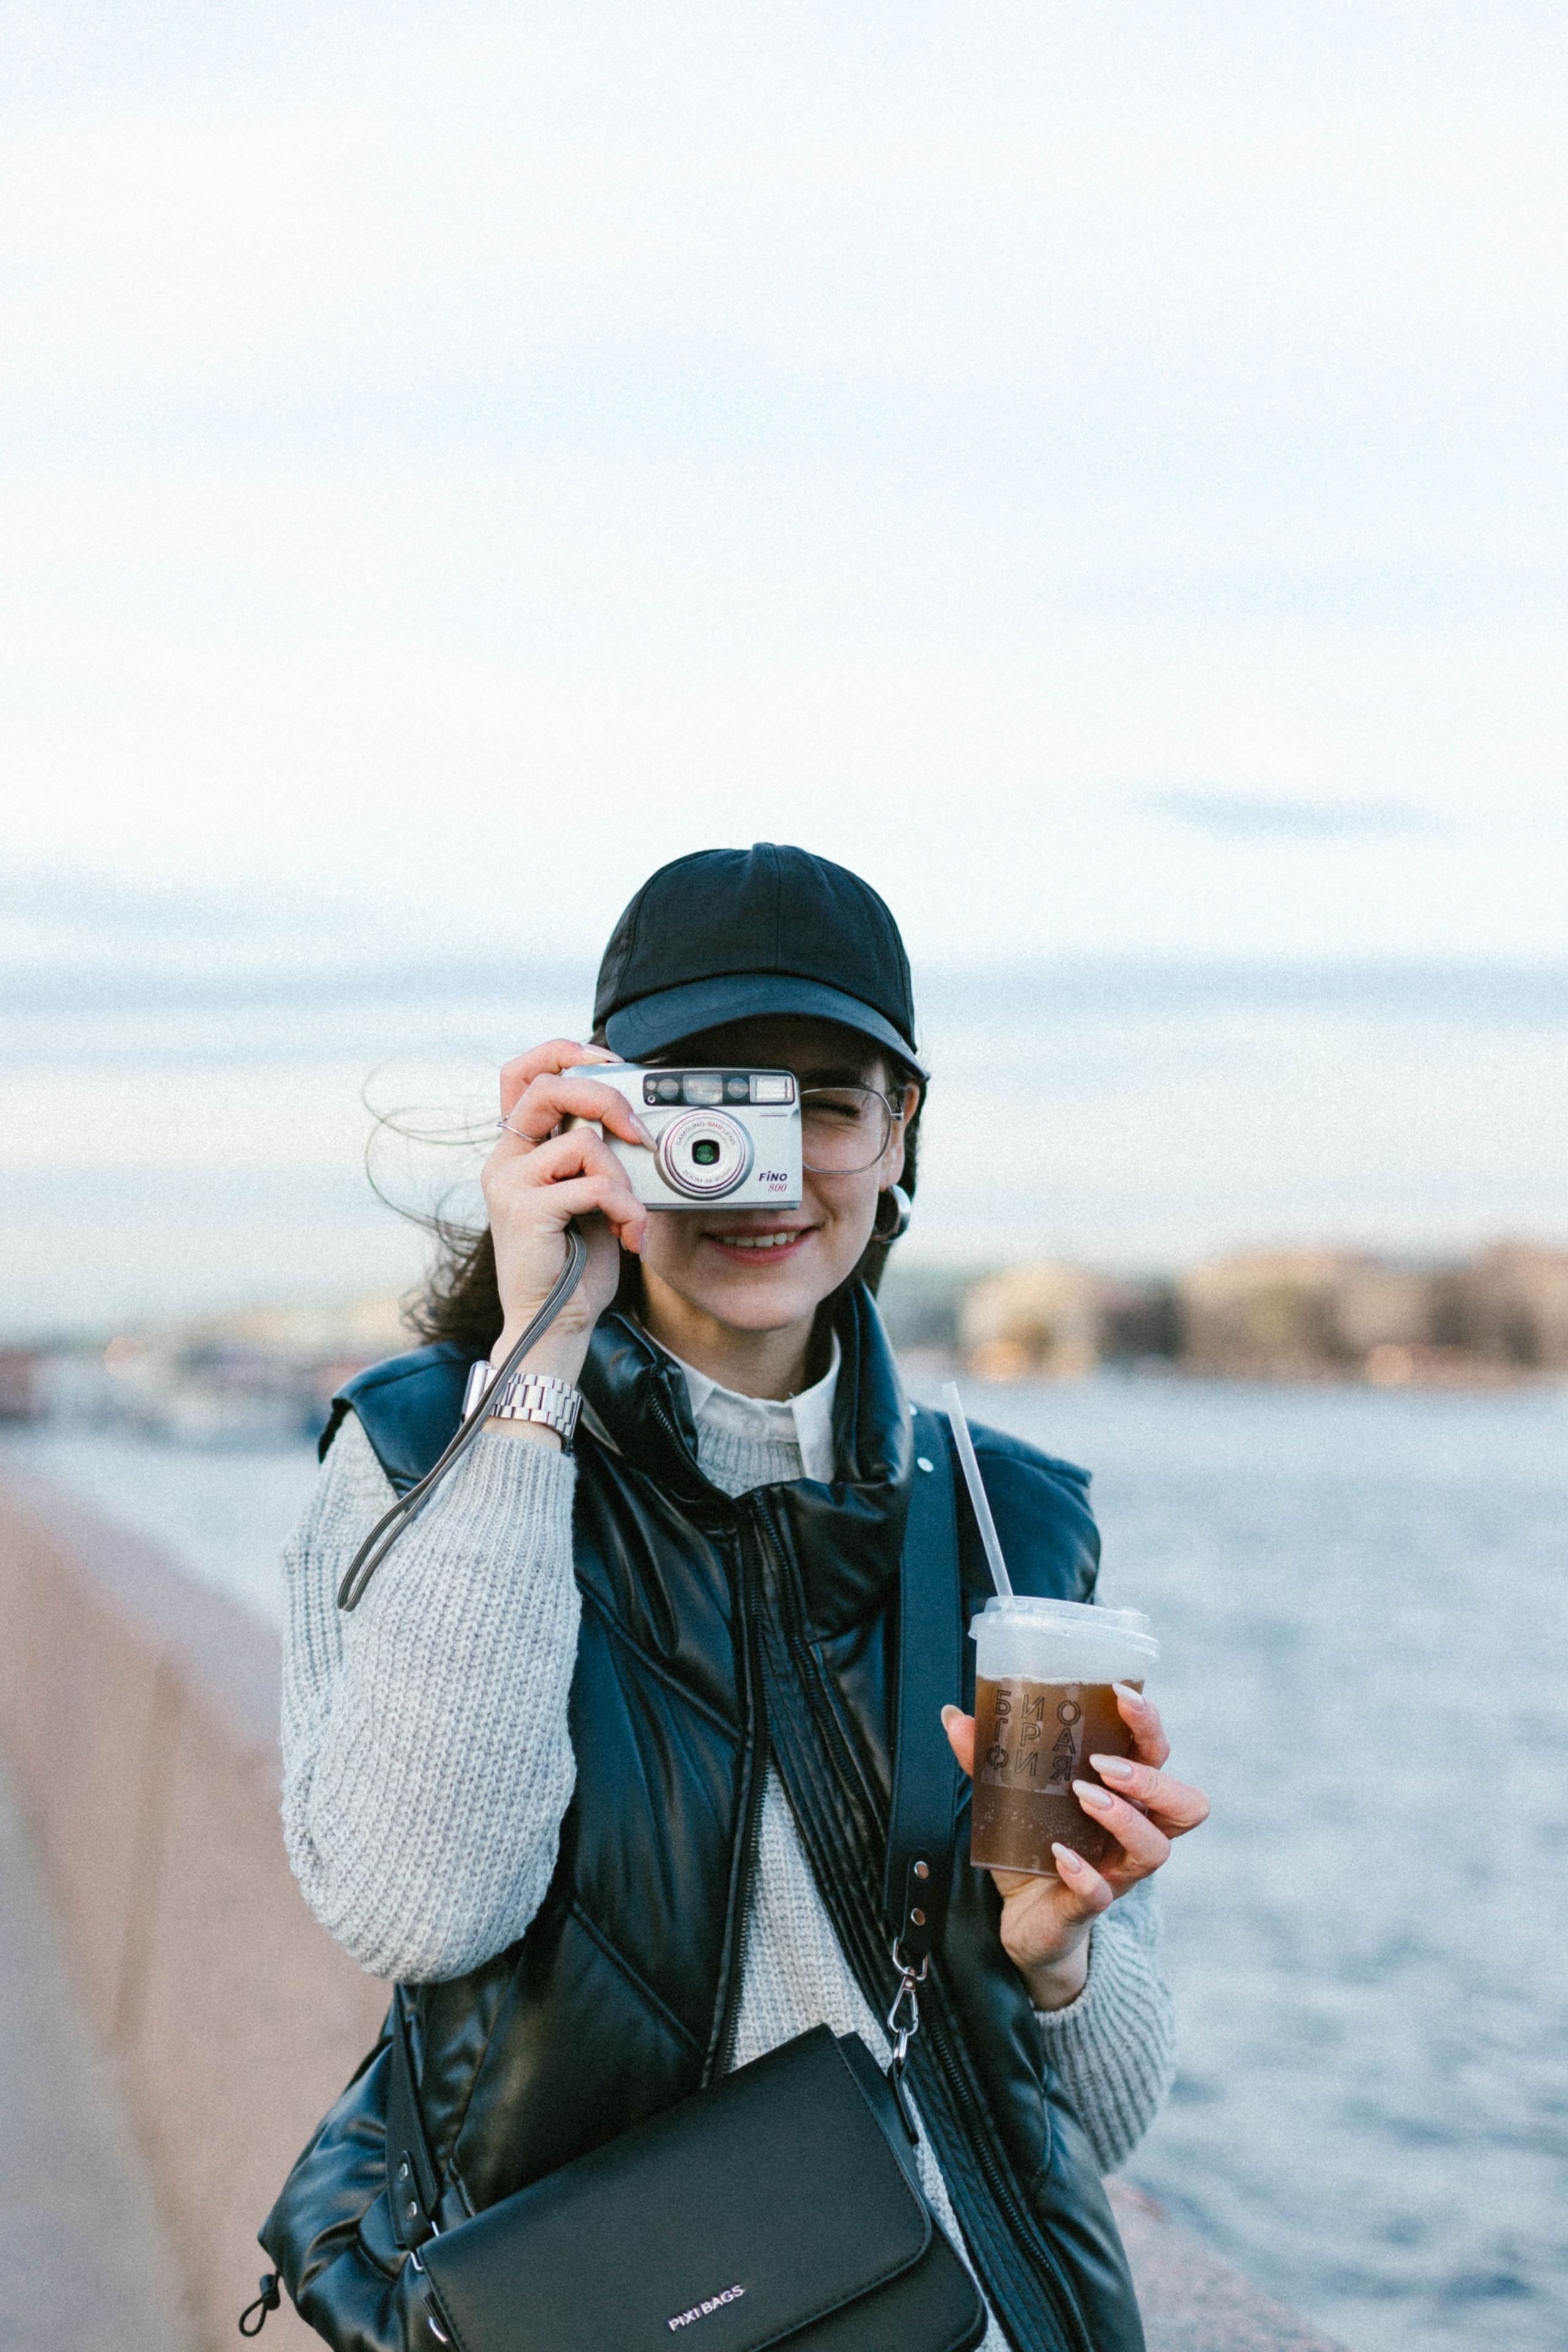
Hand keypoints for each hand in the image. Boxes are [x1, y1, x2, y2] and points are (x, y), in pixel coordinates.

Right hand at [480, 1041, 651, 1400]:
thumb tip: (634, 1122)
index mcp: (519, 1151)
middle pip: (547, 1086)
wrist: (554, 1326)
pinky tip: (628, 1235)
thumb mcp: (591, 1198)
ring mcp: (509, 1184)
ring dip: (624, 1179)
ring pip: (583, 1140)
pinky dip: (624, 1207)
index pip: (523, 1074)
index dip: (563, 1052)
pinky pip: (591, 1183)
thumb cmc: (575, 1267)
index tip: (609, 1061)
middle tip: (638, 1134)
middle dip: (606, 1097)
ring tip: (630, 1217)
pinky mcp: (525, 1210)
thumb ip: (596, 1158)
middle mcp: (506, 1161)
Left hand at [942, 1686, 1209, 2010]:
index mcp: (1124, 1795)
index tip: (1123, 1695)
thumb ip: (987, 1759)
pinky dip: (1083, 1872)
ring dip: (1123, 1817)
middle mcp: (1134, 1832)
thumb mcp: (1013, 1798)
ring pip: (1156, 1848)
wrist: (1025, 1917)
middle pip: (1183, 1802)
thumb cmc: (1035, 1846)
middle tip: (1103, 1764)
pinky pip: (1101, 1893)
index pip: (1157, 1754)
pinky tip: (1060, 1856)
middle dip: (1149, 1776)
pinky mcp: (1089, 1906)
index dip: (1149, 1725)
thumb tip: (955, 1716)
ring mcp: (1117, 1872)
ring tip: (1084, 1797)